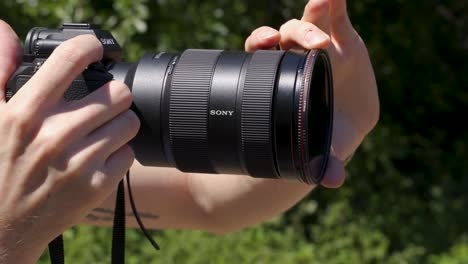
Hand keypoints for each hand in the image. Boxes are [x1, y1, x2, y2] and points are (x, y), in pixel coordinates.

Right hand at [0, 21, 138, 262]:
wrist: (3, 226)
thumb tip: (5, 31)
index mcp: (25, 114)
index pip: (70, 60)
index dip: (88, 47)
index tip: (93, 50)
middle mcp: (55, 136)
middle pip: (118, 93)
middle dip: (111, 95)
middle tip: (101, 103)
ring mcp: (80, 163)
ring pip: (130, 122)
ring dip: (118, 123)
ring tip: (100, 130)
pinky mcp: (97, 186)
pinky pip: (129, 154)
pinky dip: (119, 153)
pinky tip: (99, 156)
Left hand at [245, 0, 378, 187]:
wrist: (337, 126)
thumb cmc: (317, 135)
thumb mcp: (319, 149)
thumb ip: (324, 162)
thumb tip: (334, 181)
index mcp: (279, 78)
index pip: (262, 53)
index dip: (260, 43)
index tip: (265, 43)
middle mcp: (294, 58)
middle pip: (287, 35)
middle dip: (296, 34)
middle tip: (315, 44)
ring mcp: (319, 47)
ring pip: (310, 22)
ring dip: (316, 14)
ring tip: (325, 4)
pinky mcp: (344, 40)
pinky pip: (338, 16)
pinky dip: (336, 4)